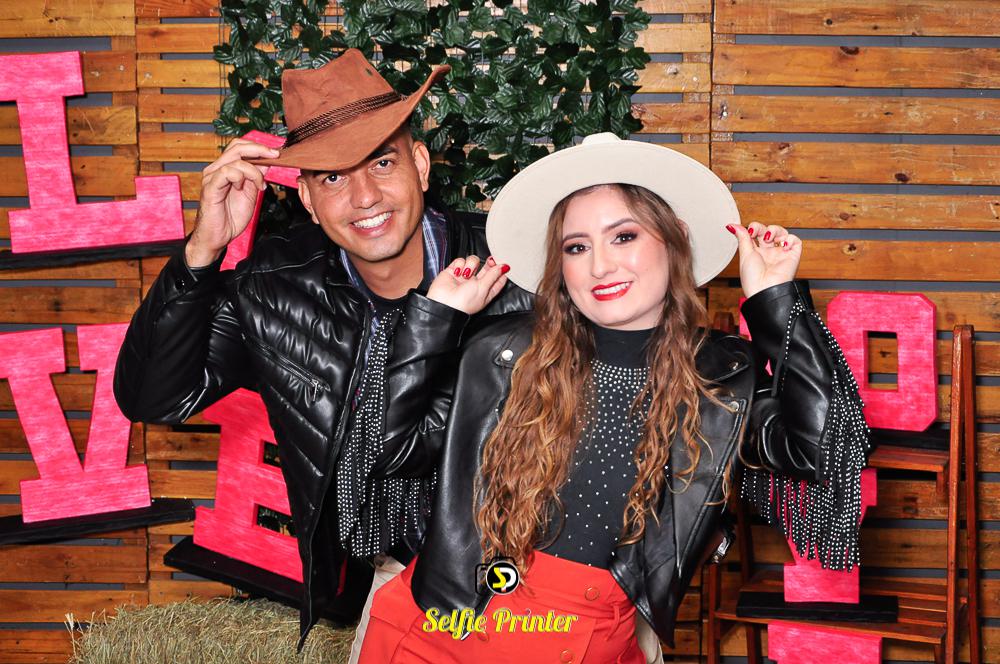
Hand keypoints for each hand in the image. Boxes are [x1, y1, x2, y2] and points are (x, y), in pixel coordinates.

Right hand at [185, 138, 280, 266]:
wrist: (219, 236)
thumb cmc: (231, 217)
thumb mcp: (250, 193)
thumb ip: (256, 177)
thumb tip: (267, 161)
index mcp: (225, 169)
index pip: (239, 147)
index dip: (258, 146)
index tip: (276, 153)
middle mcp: (216, 169)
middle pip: (237, 147)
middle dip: (260, 149)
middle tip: (275, 156)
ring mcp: (212, 177)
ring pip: (236, 159)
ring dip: (253, 171)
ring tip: (258, 186)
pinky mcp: (210, 187)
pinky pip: (227, 172)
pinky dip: (241, 177)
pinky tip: (242, 188)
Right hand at [427, 255, 509, 314]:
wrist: (444, 303)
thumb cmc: (464, 302)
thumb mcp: (483, 288)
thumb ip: (494, 275)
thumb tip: (504, 267)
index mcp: (486, 291)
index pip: (497, 280)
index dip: (501, 271)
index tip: (504, 264)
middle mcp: (476, 284)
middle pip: (487, 269)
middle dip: (489, 263)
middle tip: (491, 260)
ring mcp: (464, 277)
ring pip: (473, 261)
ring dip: (471, 265)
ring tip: (466, 274)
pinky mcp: (453, 271)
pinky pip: (460, 260)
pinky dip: (460, 265)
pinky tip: (457, 273)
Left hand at [727, 222, 801, 298]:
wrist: (763, 290)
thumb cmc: (752, 278)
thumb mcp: (745, 254)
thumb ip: (742, 237)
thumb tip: (732, 225)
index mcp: (756, 252)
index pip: (757, 233)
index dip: (755, 228)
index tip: (750, 231)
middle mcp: (769, 252)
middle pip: (769, 231)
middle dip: (763, 228)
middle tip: (757, 233)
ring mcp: (781, 254)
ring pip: (783, 233)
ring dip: (776, 230)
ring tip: (770, 239)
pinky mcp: (792, 256)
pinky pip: (796, 241)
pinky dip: (790, 239)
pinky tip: (783, 245)